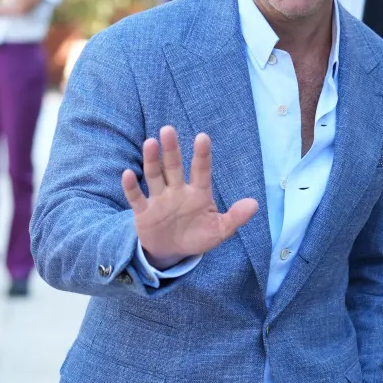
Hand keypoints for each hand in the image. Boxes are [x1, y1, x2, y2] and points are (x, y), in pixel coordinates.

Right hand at [122, 126, 257, 268]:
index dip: (201, 155)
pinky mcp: (144, 212)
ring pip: (154, 176)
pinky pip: (136, 197)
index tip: (202, 137)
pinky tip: (127, 174)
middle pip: (173, 167)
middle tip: (168, 130)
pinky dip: (131, 187)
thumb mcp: (219, 231)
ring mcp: (159, 199)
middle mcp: (177, 191)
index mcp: (198, 193)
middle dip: (171, 150)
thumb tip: (255, 204)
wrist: (172, 252)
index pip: (201, 171)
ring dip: (152, 161)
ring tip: (150, 143)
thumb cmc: (197, 236)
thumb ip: (235, 217)